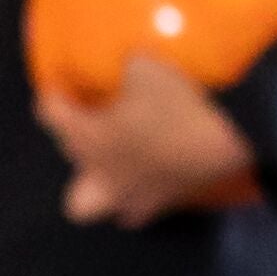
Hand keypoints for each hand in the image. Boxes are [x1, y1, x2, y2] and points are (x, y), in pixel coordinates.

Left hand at [40, 53, 260, 225]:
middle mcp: (97, 169)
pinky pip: (135, 213)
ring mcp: (125, 194)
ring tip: (109, 165)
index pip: (50, 114)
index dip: (52, 94)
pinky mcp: (157, 205)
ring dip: (92, 185)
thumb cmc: (177, 104)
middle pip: (68, 152)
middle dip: (74, 133)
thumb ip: (127, 65)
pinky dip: (135, 200)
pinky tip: (147, 181)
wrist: (226, 141)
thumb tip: (129, 62)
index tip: (59, 83)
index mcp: (86, 135)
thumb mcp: (147, 67)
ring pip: (85, 204)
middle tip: (94, 116)